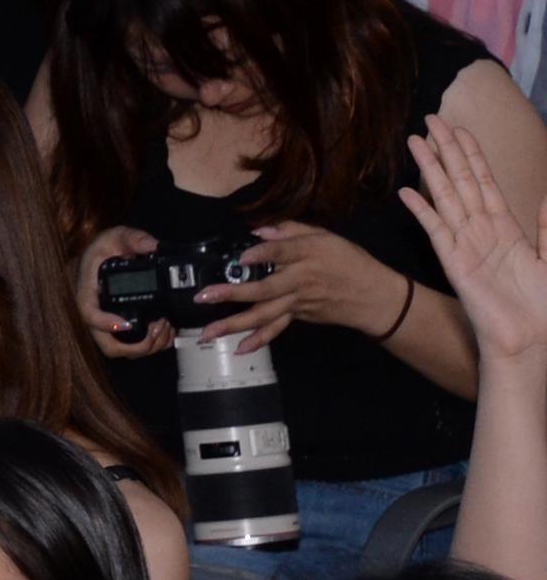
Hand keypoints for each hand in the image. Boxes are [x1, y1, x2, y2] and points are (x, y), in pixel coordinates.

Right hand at [75, 225, 173, 357]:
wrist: (100, 257)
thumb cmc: (104, 250)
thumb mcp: (116, 237)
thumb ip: (134, 238)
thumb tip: (153, 245)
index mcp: (88, 291)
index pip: (89, 314)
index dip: (105, 324)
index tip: (126, 324)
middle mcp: (95, 313)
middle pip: (107, 344)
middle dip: (136, 345)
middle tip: (158, 328)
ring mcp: (107, 324)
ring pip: (122, 350)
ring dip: (147, 346)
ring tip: (166, 326)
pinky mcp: (119, 328)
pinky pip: (132, 348)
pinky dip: (152, 345)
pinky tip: (165, 330)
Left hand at [202, 220, 411, 352]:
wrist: (375, 297)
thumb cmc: (349, 261)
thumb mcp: (325, 237)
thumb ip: (291, 231)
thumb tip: (259, 231)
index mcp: (307, 256)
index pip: (281, 253)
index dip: (261, 254)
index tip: (241, 257)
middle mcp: (300, 281)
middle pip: (264, 289)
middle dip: (232, 294)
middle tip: (203, 297)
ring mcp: (298, 302)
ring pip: (263, 314)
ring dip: (234, 324)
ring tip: (207, 333)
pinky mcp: (299, 316)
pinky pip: (276, 328)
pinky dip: (258, 340)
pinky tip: (238, 348)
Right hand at [402, 113, 546, 363]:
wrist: (531, 342)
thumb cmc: (543, 307)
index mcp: (506, 228)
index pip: (485, 182)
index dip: (472, 155)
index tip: (459, 129)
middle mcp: (482, 231)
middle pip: (461, 181)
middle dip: (447, 150)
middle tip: (432, 120)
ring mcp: (466, 245)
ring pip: (446, 197)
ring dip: (431, 169)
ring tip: (415, 141)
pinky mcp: (455, 263)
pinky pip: (436, 231)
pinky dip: (423, 211)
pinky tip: (408, 192)